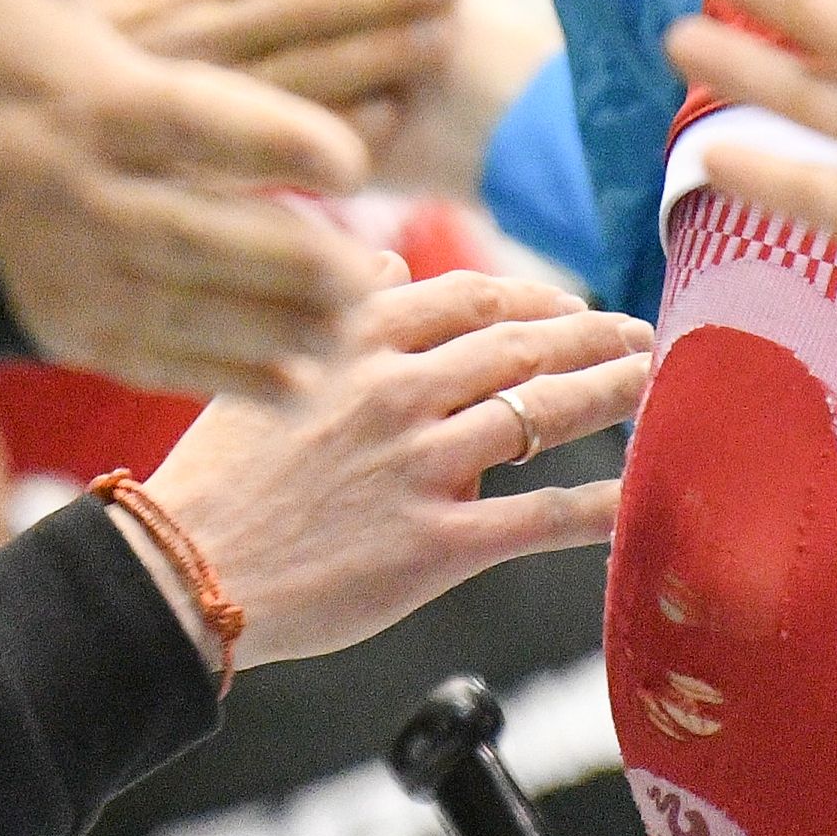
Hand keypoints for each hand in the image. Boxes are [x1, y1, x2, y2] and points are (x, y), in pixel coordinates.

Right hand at [0, 0, 401, 397]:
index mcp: (82, 101)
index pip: (192, 122)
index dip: (275, 137)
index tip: (352, 150)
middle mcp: (80, 200)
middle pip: (208, 241)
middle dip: (301, 259)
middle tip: (379, 263)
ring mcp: (74, 274)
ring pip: (198, 313)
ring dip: (287, 323)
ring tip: (365, 308)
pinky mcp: (67, 327)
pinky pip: (163, 364)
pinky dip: (236, 376)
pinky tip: (303, 376)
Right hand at [115, 271, 651, 669]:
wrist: (183, 568)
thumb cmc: (218, 473)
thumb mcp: (260, 363)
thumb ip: (334, 313)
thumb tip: (390, 267)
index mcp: (354, 339)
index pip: (472, 297)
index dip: (536, 299)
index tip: (572, 308)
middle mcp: (395, 390)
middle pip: (524, 348)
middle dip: (595, 338)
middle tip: (642, 335)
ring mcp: (419, 466)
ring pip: (543, 417)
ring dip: (612, 395)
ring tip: (653, 385)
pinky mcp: (434, 544)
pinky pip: (538, 517)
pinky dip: (598, 505)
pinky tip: (638, 495)